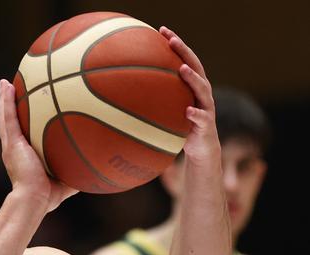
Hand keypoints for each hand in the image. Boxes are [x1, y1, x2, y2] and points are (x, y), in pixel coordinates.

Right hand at [0, 79, 77, 211]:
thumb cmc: (47, 196)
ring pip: (5, 117)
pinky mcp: (10, 142)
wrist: (34, 199)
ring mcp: (10, 144)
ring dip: (4, 99)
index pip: (21, 135)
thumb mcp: (65, 182)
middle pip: (9, 122)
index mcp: (22, 156)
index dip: (21, 123)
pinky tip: (5, 86)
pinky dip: (5, 101)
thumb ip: (75, 173)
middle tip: (10, 90)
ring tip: (4, 84)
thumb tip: (93, 169)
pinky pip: (7, 117)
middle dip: (9, 106)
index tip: (24, 111)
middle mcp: (13, 148)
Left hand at [161, 26, 220, 164]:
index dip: (176, 45)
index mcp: (192, 86)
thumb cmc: (180, 126)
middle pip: (195, 67)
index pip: (185, 60)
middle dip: (184, 52)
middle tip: (172, 40)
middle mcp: (202, 93)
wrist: (201, 150)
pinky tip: (187, 111)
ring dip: (193, 79)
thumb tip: (122, 90)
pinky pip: (202, 118)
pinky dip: (195, 114)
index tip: (162, 30)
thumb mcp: (166, 110)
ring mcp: (206, 108)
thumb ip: (154, 99)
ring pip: (202, 90)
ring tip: (182, 69)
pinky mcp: (207, 125)